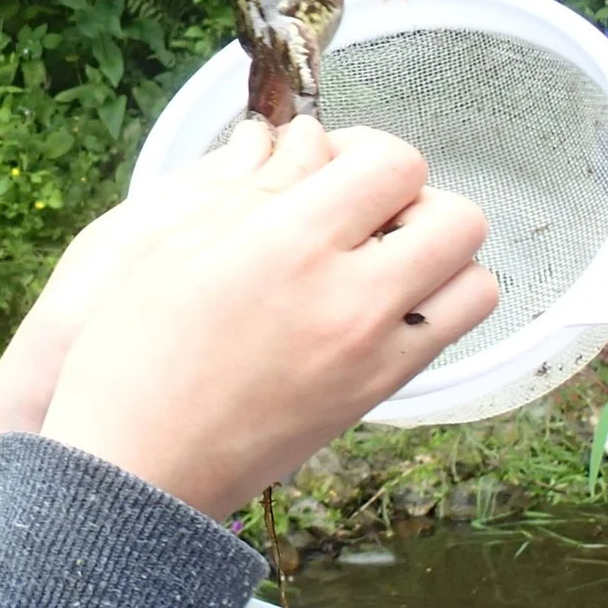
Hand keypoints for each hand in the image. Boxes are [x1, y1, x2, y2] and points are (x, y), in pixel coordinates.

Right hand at [30, 118, 495, 517]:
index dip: (367, 150)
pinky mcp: (375, 397)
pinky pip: (444, 335)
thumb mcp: (174, 243)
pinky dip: (425, 308)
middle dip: (415, 200)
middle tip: (358, 212)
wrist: (138, 467)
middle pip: (457, 218)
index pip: (394, 164)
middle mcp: (351, 299)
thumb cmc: (134, 351)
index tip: (328, 163)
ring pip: (474, 283)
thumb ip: (255, 185)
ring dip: (437, 259)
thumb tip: (306, 140)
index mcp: (292, 245)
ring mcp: (374, 356)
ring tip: (373, 262)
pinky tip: (360, 308)